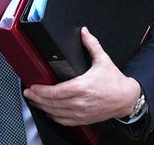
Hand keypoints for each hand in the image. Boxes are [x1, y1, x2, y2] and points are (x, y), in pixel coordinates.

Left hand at [23, 26, 140, 125]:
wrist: (126, 98)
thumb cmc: (115, 81)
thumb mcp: (103, 59)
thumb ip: (91, 44)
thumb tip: (84, 32)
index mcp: (83, 86)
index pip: (56, 92)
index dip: (41, 91)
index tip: (32, 86)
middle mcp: (80, 102)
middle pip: (52, 103)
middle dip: (37, 98)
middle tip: (28, 92)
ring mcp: (81, 112)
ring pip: (56, 113)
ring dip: (43, 107)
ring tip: (34, 101)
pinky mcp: (83, 119)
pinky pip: (64, 121)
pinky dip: (53, 116)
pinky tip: (48, 111)